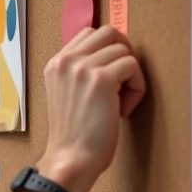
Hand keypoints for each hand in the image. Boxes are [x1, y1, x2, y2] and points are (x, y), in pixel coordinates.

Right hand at [39, 26, 146, 191]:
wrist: (71, 158)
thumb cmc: (74, 134)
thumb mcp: (66, 94)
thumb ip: (79, 72)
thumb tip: (111, 54)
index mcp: (55, 64)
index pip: (90, 33)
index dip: (109, 49)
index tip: (113, 72)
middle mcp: (65, 61)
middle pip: (109, 33)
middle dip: (124, 52)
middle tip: (124, 79)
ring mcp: (81, 68)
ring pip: (124, 51)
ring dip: (131, 75)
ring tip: (121, 101)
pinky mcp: (101, 80)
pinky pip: (133, 66)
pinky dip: (136, 88)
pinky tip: (123, 108)